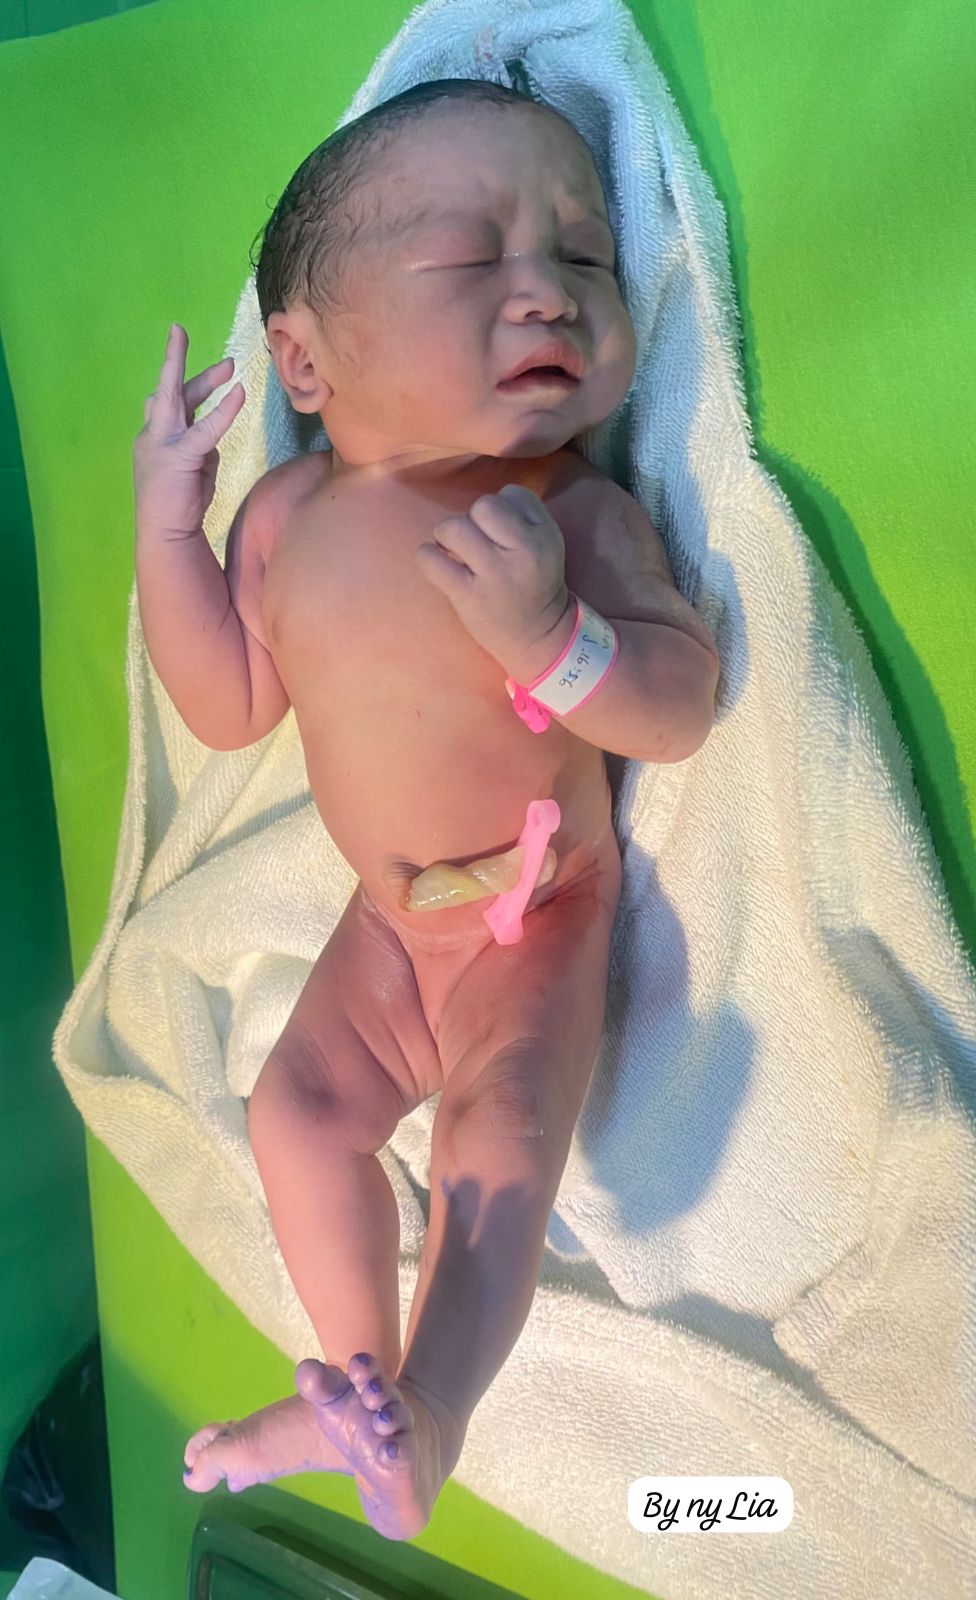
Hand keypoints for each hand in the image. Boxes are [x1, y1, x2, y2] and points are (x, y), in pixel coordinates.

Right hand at [133, 323, 244, 538]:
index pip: (161, 403)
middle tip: (179, 331)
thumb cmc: (180, 507)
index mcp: (154, 439)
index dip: (170, 380)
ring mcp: (161, 444)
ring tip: (229, 363)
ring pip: (178, 399)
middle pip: (166, 390)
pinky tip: (238, 394)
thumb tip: (212, 440)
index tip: (175, 354)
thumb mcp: (192, 472)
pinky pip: (205, 429)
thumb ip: (201, 450)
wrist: (165, 535)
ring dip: (204, 378)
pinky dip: (224, 411)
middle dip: (174, 359)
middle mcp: (152, 435)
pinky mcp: (177, 456)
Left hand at [415, 484, 570, 668]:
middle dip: (471, 518)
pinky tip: (436, 564)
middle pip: (483, 506)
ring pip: (454, 528)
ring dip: (446, 534)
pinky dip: (427, 556)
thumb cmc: (534, 586)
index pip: (513, 494)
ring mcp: (495, 574)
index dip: (500, 508)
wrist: (538, 637)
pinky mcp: (469, 595)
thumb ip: (523, 518)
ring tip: (452, 550)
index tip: (498, 532)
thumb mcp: (547, 546)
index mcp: (545, 536)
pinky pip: (433, 560)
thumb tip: (481, 506)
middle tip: (472, 540)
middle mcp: (523, 552)